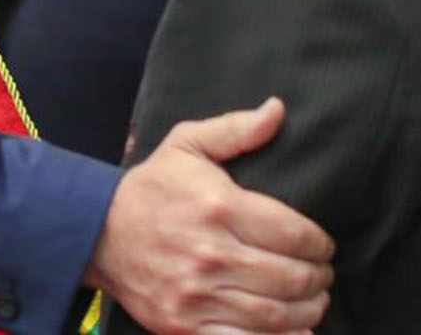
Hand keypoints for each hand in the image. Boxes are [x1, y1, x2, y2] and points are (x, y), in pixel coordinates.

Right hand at [87, 99, 333, 333]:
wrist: (95, 232)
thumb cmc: (151, 187)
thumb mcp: (187, 144)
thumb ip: (236, 129)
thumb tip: (278, 109)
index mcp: (219, 207)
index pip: (293, 234)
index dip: (320, 244)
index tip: (324, 246)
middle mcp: (211, 254)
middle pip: (290, 277)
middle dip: (319, 279)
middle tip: (324, 275)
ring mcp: (197, 295)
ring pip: (274, 314)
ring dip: (308, 311)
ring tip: (315, 301)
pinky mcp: (185, 326)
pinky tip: (294, 330)